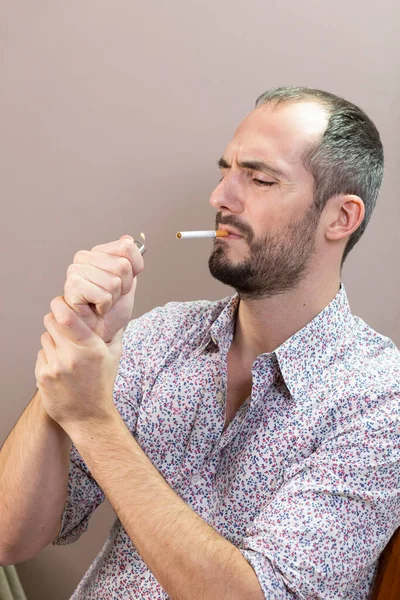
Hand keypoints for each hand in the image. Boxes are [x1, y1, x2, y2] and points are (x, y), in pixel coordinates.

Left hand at [35, 296, 121, 431]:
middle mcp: (72, 356)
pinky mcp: (43, 377)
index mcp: (91, 347)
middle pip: (51, 322)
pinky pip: (40, 354)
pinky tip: (60, 368)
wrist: (89, 416)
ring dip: (53, 340)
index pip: (66, 317)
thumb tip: (115, 311)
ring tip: (65, 353)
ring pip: (45, 338)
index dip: (59, 305)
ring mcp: (55, 367)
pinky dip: (48, 357)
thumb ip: (113, 331)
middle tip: (63, 326)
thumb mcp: (114, 355)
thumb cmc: (103, 383)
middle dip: (56, 320)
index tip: (60, 302)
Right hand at [64, 236, 143, 343]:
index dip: (133, 270)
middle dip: (123, 287)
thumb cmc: (112, 310)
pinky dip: (104, 306)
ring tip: (102, 303)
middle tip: (110, 296)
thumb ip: (131, 261)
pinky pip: (103, 295)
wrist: (102, 332)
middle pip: (123, 265)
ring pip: (114, 282)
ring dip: (113, 299)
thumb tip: (128, 238)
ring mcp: (75, 271)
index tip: (123, 283)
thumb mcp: (128, 282)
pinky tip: (95, 308)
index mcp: (97, 252)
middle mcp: (83, 257)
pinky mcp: (72, 287)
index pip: (127, 247)